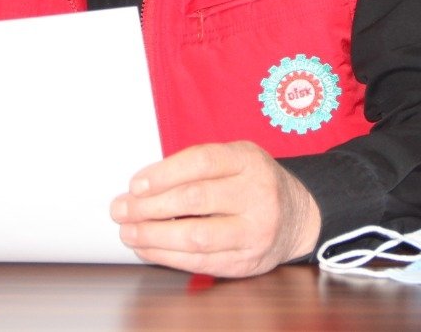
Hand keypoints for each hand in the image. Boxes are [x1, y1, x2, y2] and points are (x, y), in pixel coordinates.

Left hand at [110, 141, 320, 277]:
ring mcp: (255, 231)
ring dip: (154, 236)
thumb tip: (143, 186)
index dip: (164, 173)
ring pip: (197, 237)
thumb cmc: (254, 183)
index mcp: (249, 161)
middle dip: (150, 207)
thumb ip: (197, 166)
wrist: (298, 217)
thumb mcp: (236, 158)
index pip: (202, 162)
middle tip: (121, 209)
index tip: (136, 184)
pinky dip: (168, 257)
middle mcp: (257, 195)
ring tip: (129, 232)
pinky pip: (202, 263)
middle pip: (196, 200)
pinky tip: (148, 249)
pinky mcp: (247, 261)